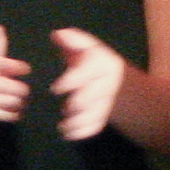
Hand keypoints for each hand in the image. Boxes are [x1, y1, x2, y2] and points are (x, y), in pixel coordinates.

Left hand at [50, 28, 127, 142]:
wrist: (113, 77)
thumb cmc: (89, 59)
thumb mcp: (83, 47)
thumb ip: (72, 41)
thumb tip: (58, 34)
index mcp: (103, 64)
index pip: (89, 73)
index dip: (73, 81)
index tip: (56, 88)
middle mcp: (109, 83)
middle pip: (97, 96)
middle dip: (81, 103)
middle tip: (66, 108)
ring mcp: (108, 100)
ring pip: (98, 114)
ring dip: (81, 122)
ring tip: (63, 127)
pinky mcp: (104, 114)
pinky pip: (97, 125)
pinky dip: (84, 132)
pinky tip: (69, 134)